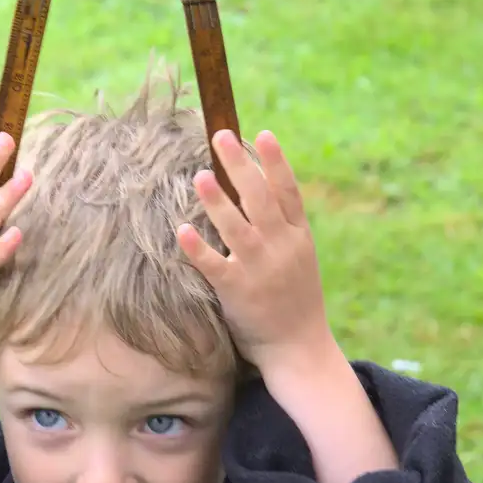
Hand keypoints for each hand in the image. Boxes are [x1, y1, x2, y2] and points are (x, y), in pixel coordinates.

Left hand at [176, 129, 333, 373]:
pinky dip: (198, 248)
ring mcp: (260, 270)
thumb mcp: (300, 258)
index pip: (288, 192)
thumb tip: (258, 189)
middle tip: (221, 137)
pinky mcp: (237, 292)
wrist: (299, 348)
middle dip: (240, 166)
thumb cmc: (296, 301)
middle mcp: (281, 248)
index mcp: (299, 237)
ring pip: (237, 227)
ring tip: (199, 175)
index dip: (275, 162)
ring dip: (217, 200)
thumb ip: (283, 227)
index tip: (262, 134)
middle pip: (260, 199)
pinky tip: (182, 230)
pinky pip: (214, 266)